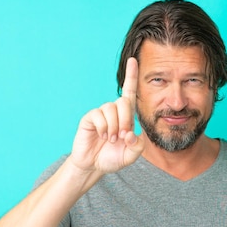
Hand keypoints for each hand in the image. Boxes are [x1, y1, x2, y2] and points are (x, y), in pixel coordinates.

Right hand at [69, 57, 143, 174]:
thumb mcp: (131, 155)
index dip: (131, 76)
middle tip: (122, 137)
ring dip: (113, 127)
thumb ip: (137, 145)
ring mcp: (101, 114)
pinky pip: (99, 115)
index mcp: (126, 116)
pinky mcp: (89, 118)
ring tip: (110, 140)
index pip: (130, 93)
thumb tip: (129, 133)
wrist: (94, 166)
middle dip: (126, 120)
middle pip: (123, 102)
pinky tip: (101, 136)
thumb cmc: (113, 158)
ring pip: (111, 108)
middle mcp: (114, 111)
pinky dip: (103, 128)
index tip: (132, 60)